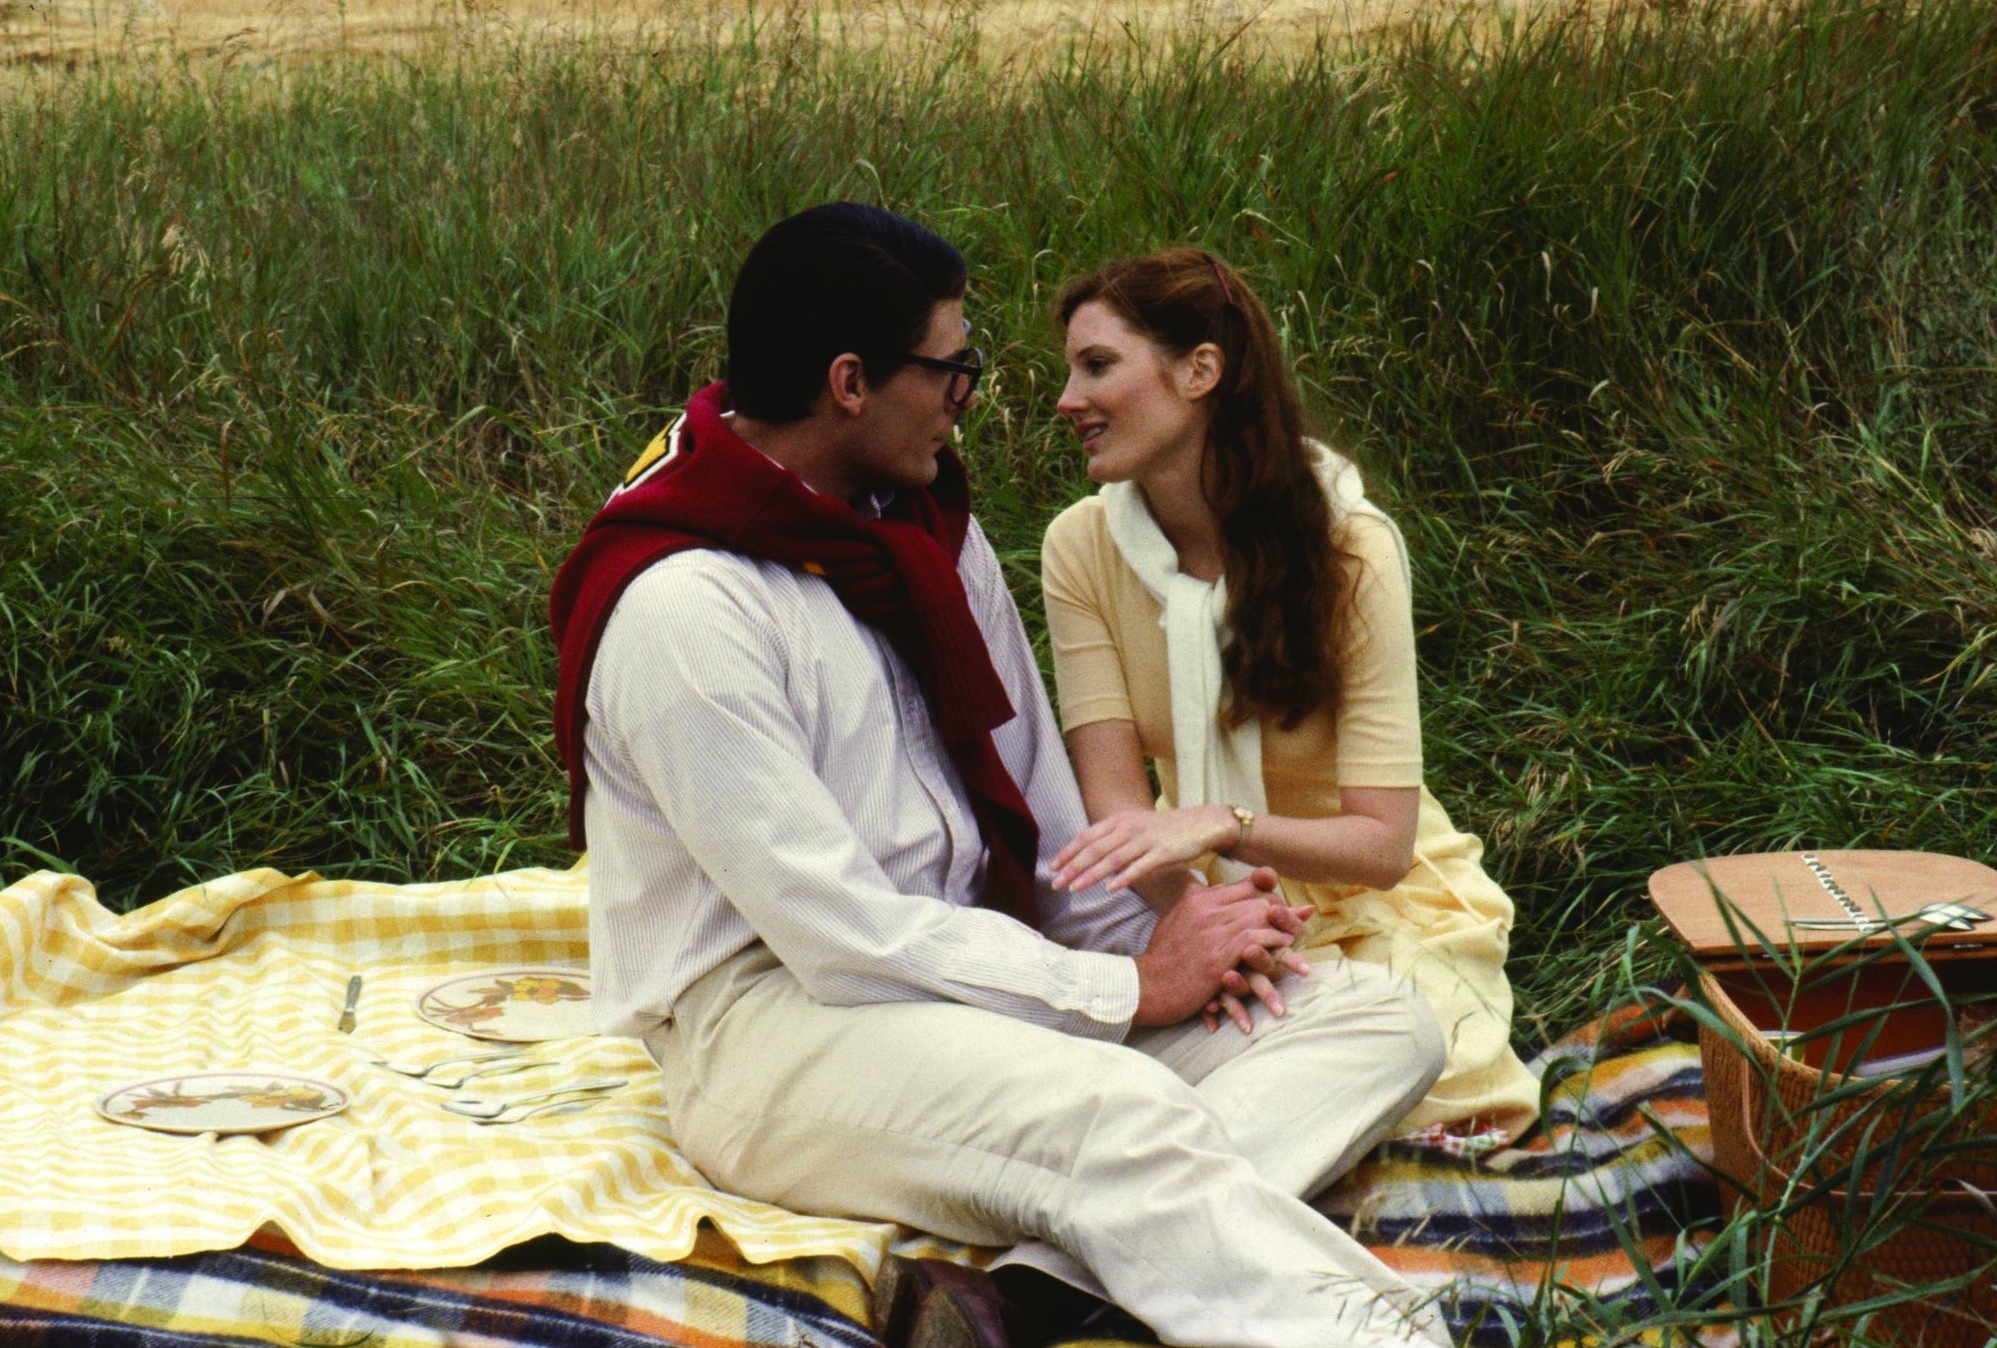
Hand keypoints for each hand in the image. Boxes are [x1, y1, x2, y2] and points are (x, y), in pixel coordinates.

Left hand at [1053, 806, 1239, 892]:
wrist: (1202, 824)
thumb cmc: (1166, 829)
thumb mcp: (1136, 826)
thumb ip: (1114, 838)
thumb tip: (1090, 856)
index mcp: (1120, 820)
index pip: (1087, 836)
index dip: (1068, 852)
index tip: (1052, 867)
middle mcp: (1129, 827)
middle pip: (1095, 849)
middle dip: (1072, 867)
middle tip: (1056, 884)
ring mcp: (1146, 839)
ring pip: (1112, 859)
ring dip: (1090, 875)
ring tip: (1074, 888)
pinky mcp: (1163, 852)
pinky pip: (1139, 867)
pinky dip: (1123, 878)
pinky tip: (1110, 889)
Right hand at [1132, 868, 1313, 1026]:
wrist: (1146, 986)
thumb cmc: (1161, 957)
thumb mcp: (1175, 920)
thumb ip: (1194, 903)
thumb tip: (1207, 889)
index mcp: (1197, 897)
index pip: (1244, 885)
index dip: (1268, 893)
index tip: (1282, 906)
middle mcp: (1206, 908)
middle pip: (1257, 899)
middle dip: (1281, 911)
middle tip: (1298, 922)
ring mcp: (1213, 931)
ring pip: (1260, 916)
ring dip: (1283, 927)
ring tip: (1297, 937)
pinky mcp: (1219, 955)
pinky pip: (1256, 939)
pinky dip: (1274, 942)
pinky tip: (1285, 949)